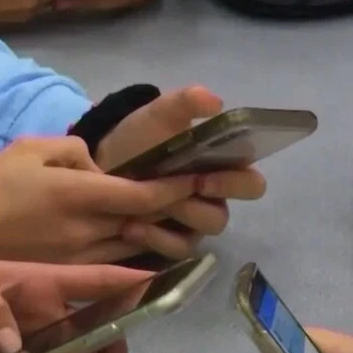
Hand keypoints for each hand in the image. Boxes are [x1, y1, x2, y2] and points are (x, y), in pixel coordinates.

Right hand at [0, 136, 199, 263]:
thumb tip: (106, 166)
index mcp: (76, 195)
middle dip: (181, 210)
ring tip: (190, 215)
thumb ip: (75, 151)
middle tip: (209, 196)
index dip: (176, 188)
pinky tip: (156, 240)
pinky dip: (142, 251)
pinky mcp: (73, 270)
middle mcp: (86, 230)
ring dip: (167, 232)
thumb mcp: (31, 149)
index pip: (142, 196)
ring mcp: (81, 255)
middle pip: (149, 223)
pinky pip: (119, 262)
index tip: (198, 177)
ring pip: (139, 247)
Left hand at [97, 86, 267, 257]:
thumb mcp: (160, 116)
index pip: (251, 184)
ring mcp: (194, 225)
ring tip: (145, 205)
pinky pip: (177, 251)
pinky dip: (155, 239)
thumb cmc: (140, 140)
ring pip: (200, 233)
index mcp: (221, 170)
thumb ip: (186, 104)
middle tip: (176, 193)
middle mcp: (213, 200)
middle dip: (200, 206)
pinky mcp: (172, 243)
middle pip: (225, 216)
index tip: (206, 176)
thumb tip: (214, 102)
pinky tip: (130, 227)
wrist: (100, 164)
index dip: (237, 185)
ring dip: (176, 217)